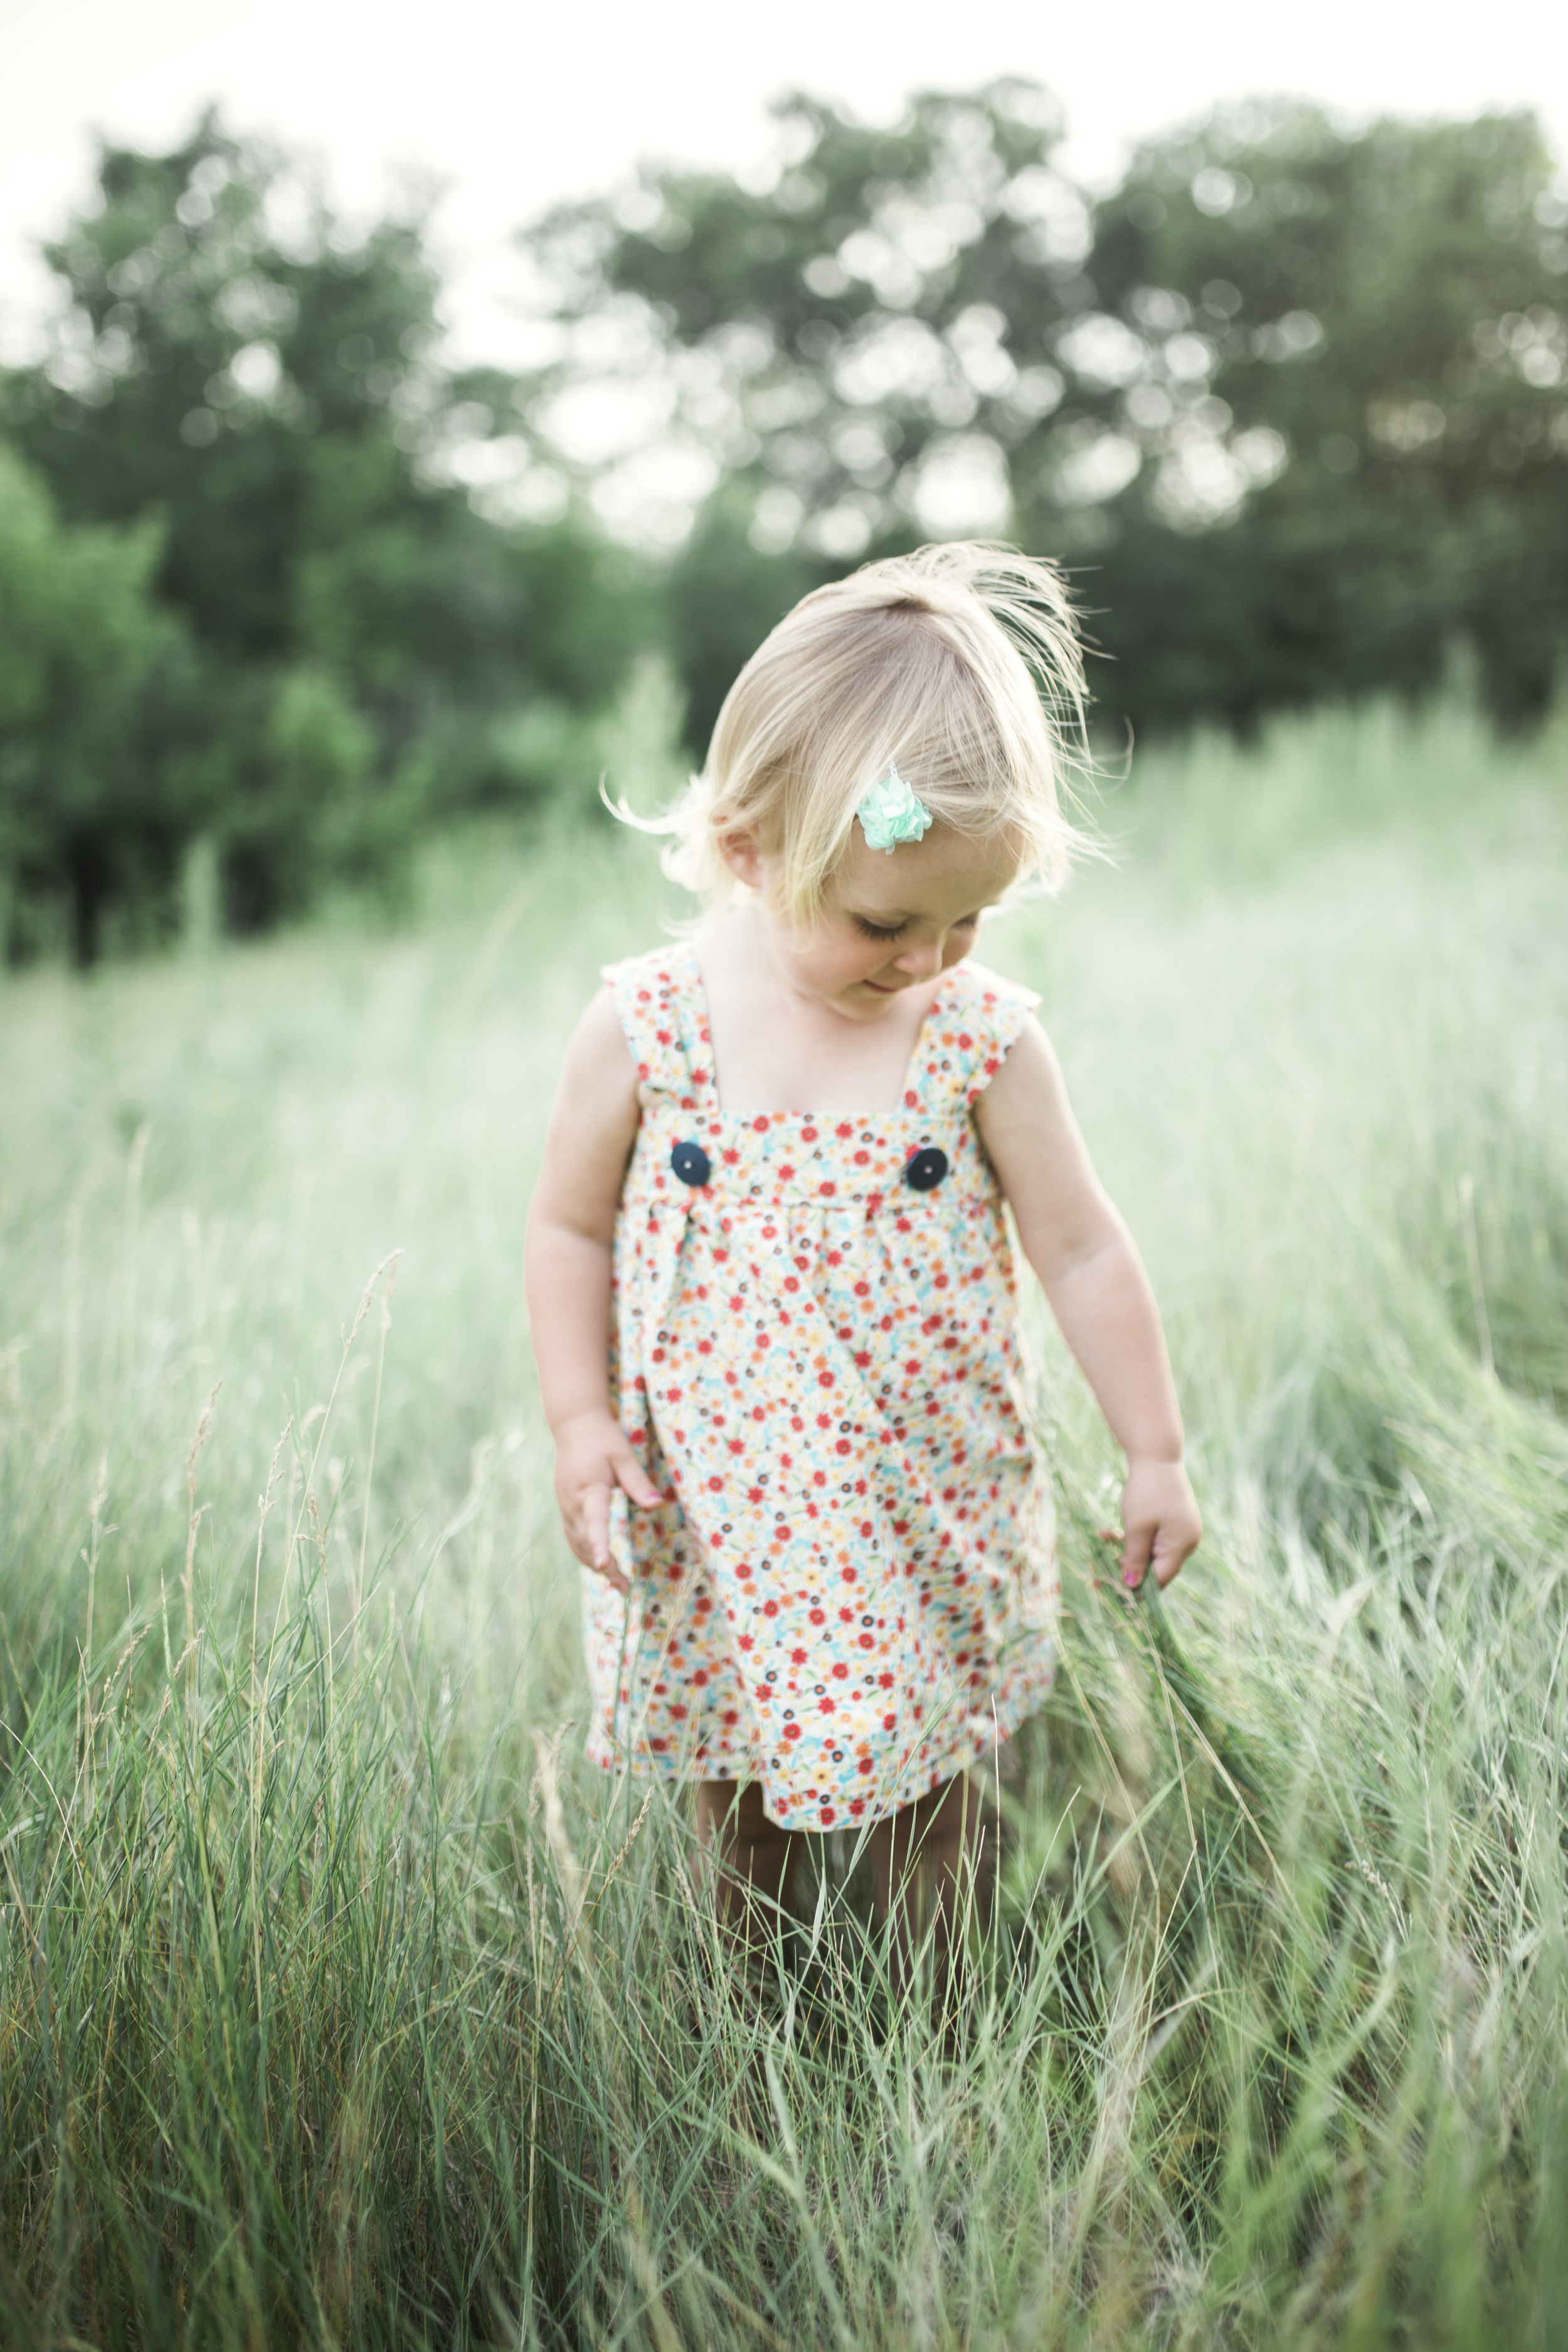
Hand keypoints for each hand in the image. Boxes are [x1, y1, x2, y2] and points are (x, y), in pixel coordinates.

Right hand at [552, 1409, 662, 1591]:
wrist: (574, 1425)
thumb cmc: (603, 1438)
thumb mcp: (623, 1455)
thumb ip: (638, 1482)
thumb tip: (656, 1506)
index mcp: (589, 1490)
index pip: (594, 1522)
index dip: (600, 1544)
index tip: (606, 1564)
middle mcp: (573, 1503)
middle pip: (585, 1542)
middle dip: (604, 1567)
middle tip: (625, 1587)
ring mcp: (566, 1506)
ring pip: (577, 1544)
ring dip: (594, 1564)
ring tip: (616, 1582)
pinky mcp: (565, 1506)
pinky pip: (572, 1536)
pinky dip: (584, 1553)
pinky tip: (598, 1563)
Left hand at [1116, 1458, 1201, 1590]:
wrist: (1156, 1456)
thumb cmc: (1146, 1492)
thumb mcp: (1136, 1528)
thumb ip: (1135, 1559)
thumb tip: (1132, 1587)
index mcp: (1182, 1545)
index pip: (1160, 1578)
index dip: (1137, 1586)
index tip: (1111, 1589)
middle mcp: (1188, 1541)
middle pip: (1156, 1566)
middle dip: (1128, 1565)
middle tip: (1100, 1567)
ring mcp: (1183, 1531)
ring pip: (1151, 1551)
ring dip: (1127, 1548)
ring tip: (1104, 1534)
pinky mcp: (1175, 1522)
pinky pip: (1154, 1538)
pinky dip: (1134, 1536)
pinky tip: (1111, 1529)